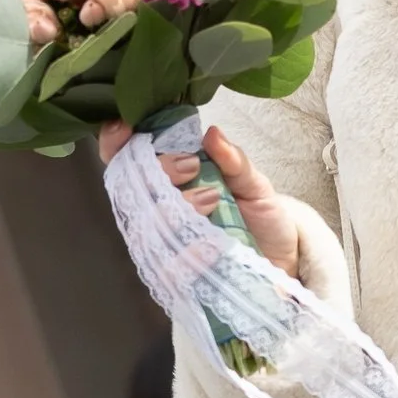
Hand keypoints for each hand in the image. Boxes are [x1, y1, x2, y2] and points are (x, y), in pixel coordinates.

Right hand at [100, 121, 306, 276]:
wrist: (281, 255)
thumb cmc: (258, 213)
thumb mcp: (253, 182)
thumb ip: (233, 161)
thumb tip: (211, 133)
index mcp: (170, 178)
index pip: (127, 158)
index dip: (116, 142)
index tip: (125, 127)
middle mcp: (159, 207)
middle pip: (132, 186)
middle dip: (159, 170)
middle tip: (193, 166)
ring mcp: (165, 240)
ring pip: (146, 223)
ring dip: (177, 206)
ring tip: (212, 198)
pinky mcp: (179, 271)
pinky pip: (167, 264)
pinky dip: (188, 250)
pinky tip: (210, 243)